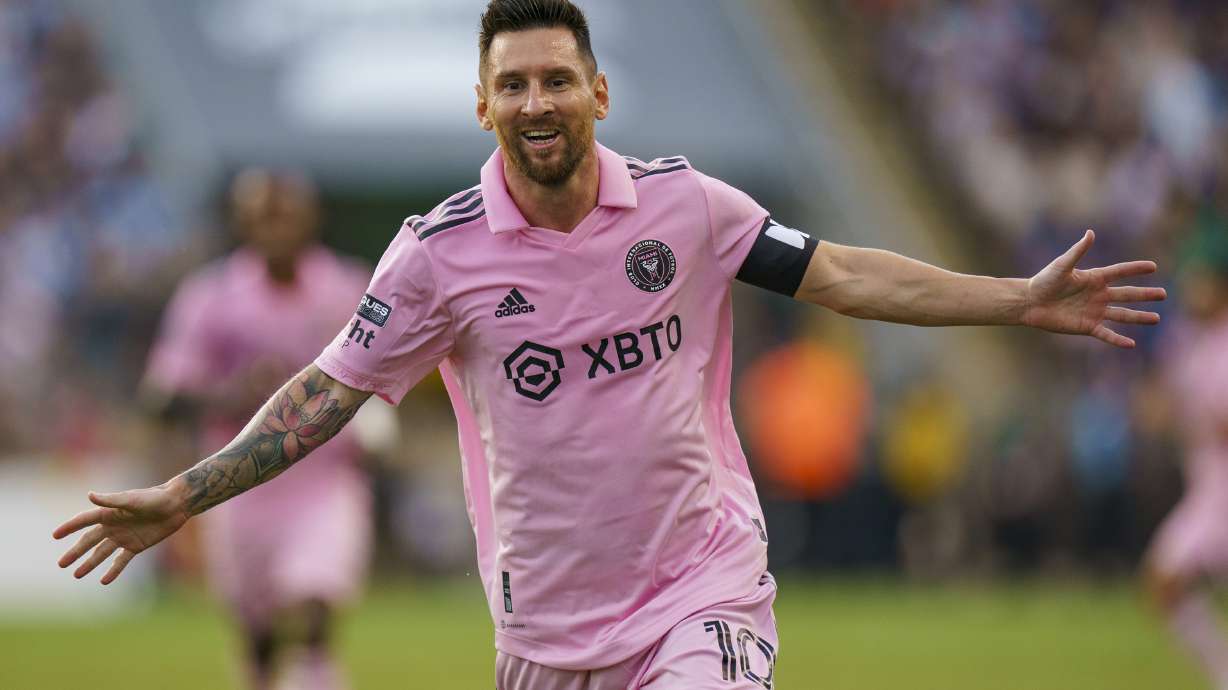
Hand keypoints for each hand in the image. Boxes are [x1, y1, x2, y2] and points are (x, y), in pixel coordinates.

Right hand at [53, 482, 189, 583]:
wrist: (176, 505)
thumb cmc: (154, 498)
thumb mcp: (132, 500)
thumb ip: (111, 500)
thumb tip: (89, 495)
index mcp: (110, 513)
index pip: (84, 521)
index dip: (69, 527)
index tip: (55, 535)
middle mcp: (113, 526)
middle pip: (89, 541)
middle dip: (75, 552)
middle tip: (61, 564)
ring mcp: (124, 537)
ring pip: (102, 553)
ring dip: (90, 564)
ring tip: (77, 575)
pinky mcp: (136, 546)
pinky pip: (121, 561)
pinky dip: (113, 570)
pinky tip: (104, 581)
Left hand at [1023, 230, 1165, 347]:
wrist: (1029, 302)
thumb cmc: (1043, 281)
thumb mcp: (1062, 265)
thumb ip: (1077, 251)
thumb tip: (1090, 233)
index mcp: (1094, 278)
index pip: (1119, 272)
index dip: (1135, 269)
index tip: (1153, 267)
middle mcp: (1097, 295)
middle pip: (1127, 294)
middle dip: (1145, 295)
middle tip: (1163, 294)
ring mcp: (1093, 311)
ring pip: (1122, 315)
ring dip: (1139, 318)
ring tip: (1156, 319)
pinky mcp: (1086, 326)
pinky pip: (1106, 334)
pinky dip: (1118, 339)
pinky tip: (1131, 344)